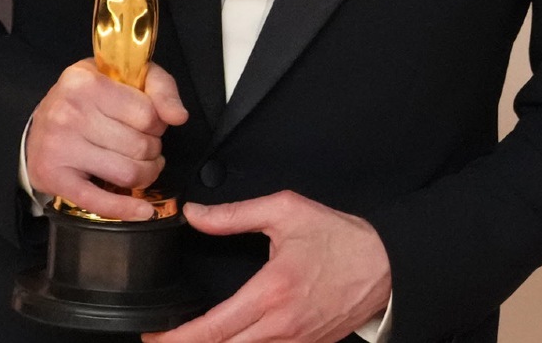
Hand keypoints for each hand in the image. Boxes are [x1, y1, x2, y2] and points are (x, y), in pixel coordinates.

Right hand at [27, 60, 186, 219]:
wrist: (42, 121)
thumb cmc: (92, 97)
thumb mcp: (129, 77)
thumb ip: (162, 88)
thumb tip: (179, 117)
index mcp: (86, 83)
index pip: (149, 115)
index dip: (159, 124)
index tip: (150, 124)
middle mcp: (68, 113)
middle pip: (140, 146)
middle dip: (152, 149)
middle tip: (141, 145)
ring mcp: (58, 147)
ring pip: (128, 173)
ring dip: (145, 174)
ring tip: (140, 165)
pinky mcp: (53, 177)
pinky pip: (97, 201)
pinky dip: (125, 209)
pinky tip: (143, 211)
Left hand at [142, 192, 390, 342]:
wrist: (387, 263)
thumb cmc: (342, 238)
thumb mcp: (288, 212)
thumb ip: (236, 214)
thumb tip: (196, 215)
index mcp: (271, 292)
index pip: (210, 330)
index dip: (175, 339)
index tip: (153, 337)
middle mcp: (280, 325)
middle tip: (163, 342)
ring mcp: (295, 342)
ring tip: (195, 340)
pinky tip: (232, 339)